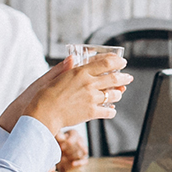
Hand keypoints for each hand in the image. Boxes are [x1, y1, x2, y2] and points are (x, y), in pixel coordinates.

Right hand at [10, 54, 130, 135]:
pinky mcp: (91, 112)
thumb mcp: (55, 76)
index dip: (117, 61)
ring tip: (119, 93)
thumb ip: (65, 67)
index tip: (122, 61)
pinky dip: (112, 111)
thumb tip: (72, 58)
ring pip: (113, 94)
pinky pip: (108, 111)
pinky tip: (111, 110)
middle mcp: (89, 84)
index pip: (106, 63)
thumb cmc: (45, 95)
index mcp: (80, 72)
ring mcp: (91, 98)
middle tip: (128, 77)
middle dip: (124, 77)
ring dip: (118, 93)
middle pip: (114, 78)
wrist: (43, 114)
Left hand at [56, 124, 87, 171]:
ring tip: (62, 159)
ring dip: (70, 157)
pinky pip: (84, 161)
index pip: (75, 136)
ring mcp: (83, 150)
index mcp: (73, 133)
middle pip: (78, 145)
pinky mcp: (83, 159)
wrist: (55, 157)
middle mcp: (80, 140)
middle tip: (61, 154)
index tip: (61, 147)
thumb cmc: (55, 145)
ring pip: (80, 153)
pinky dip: (78, 163)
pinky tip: (73, 163)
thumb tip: (62, 138)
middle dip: (68, 150)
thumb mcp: (54, 139)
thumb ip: (58, 137)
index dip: (69, 142)